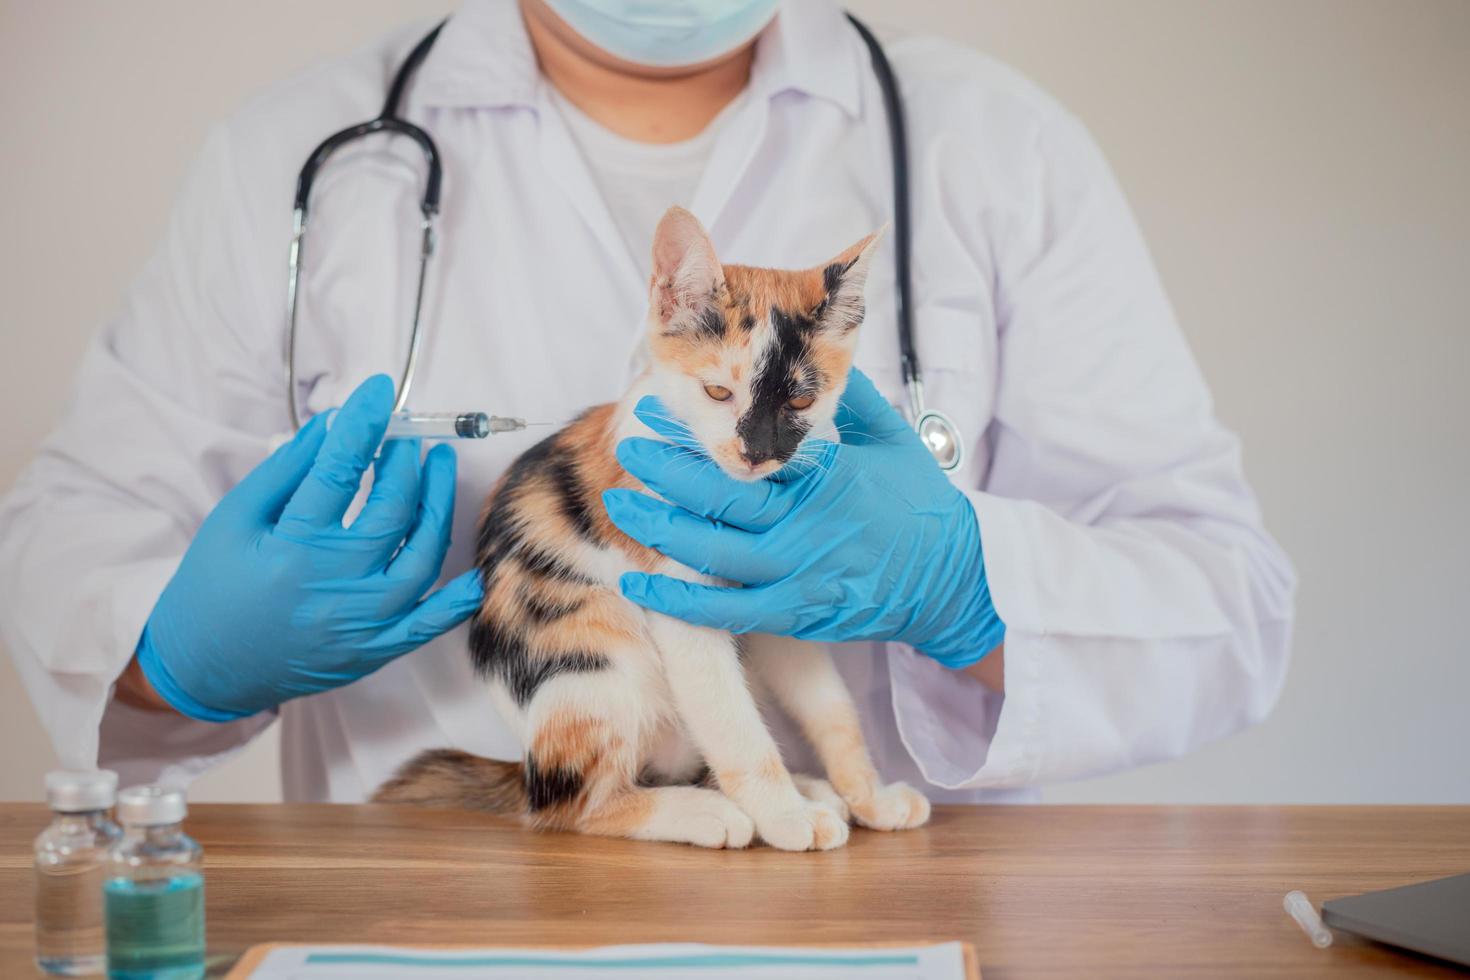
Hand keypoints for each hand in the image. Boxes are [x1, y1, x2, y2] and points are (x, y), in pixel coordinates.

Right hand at [136, 375, 482, 720]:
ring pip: (419, 558)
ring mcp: (359, 623)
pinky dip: (454, 602)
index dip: (365, 425)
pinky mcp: (372, 651)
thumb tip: (333, 423)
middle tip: (406, 439)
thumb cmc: (212, 586)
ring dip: (436, 507)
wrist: (201, 669)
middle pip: (390, 511)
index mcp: (291, 548)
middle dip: (404, 464)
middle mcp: (334, 585)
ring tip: (438, 467)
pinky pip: (426, 625)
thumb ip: (287, 469)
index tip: (381, 392)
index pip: (339, 470)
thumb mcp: (235, 518)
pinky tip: (474, 575)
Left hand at [604, 369, 1003, 667]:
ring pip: (711, 554)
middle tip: (629, 447)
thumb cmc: (924, 506)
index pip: (749, 448)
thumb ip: (848, 398)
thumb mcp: (893, 440)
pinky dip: (677, 600)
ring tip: (620, 506)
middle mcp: (808, 525)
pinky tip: (638, 585)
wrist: (958, 581)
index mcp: (829, 475)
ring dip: (658, 530)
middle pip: (719, 498)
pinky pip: (725, 612)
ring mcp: (799, 575)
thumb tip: (808, 356)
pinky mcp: (795, 616)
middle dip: (665, 472)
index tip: (659, 409)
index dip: (696, 432)